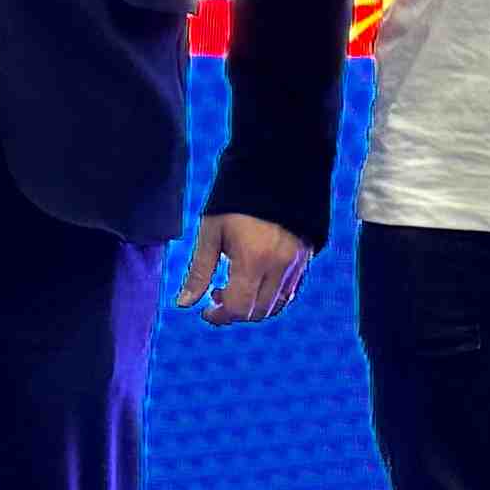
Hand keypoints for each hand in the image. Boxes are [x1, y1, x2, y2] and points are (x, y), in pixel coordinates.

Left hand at [180, 212, 314, 326]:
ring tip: (236, 287)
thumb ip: (199, 271)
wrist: (276, 173)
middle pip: (257, 312)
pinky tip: (255, 280)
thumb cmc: (236, 201)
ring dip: (253, 306)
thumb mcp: (211, 232)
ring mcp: (296, 264)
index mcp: (253, 259)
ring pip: (275, 306)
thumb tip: (184, 303)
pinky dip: (270, 297)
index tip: (205, 309)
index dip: (218, 316)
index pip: (238, 307)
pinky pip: (289, 292)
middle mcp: (279, 266)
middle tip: (217, 295)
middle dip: (234, 312)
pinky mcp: (305, 259)